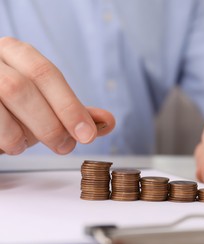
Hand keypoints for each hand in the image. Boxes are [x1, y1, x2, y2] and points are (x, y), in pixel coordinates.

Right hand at [0, 37, 114, 154]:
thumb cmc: (14, 104)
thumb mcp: (46, 103)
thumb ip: (73, 111)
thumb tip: (108, 122)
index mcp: (16, 52)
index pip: (46, 74)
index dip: (69, 107)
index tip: (88, 135)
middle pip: (20, 88)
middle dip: (49, 124)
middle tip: (65, 147)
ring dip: (20, 134)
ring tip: (26, 145)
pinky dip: (3, 140)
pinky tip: (9, 144)